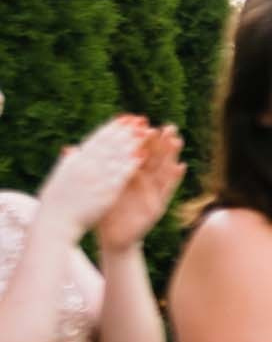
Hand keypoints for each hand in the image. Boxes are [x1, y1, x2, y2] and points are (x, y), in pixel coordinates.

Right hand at [36, 117, 148, 238]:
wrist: (55, 223)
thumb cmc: (56, 202)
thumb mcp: (60, 177)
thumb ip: (69, 162)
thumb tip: (72, 148)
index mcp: (74, 161)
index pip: (96, 140)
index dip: (112, 128)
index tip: (124, 118)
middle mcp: (85, 166)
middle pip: (109, 144)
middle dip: (126, 131)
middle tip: (141, 119)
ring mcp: (95, 178)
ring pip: (117, 156)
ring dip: (133, 142)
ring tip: (147, 132)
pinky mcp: (105, 192)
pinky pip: (121, 174)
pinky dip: (132, 163)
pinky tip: (144, 155)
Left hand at [95, 126, 186, 253]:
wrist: (112, 238)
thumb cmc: (104, 212)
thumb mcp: (96, 188)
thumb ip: (86, 169)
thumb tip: (67, 148)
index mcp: (129, 175)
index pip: (137, 152)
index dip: (141, 138)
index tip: (143, 121)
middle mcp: (144, 181)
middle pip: (155, 158)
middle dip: (162, 142)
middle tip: (168, 126)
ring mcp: (153, 192)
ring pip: (164, 170)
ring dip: (171, 155)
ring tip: (176, 140)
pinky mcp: (158, 204)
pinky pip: (168, 189)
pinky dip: (175, 178)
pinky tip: (181, 166)